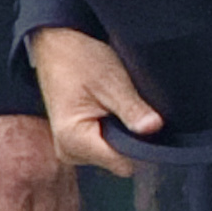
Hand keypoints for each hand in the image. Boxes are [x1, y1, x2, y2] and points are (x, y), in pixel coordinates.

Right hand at [31, 27, 163, 178]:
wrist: (58, 47)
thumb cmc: (79, 60)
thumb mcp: (111, 82)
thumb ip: (132, 109)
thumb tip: (154, 128)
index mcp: (73, 139)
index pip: (122, 163)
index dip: (142, 148)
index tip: (148, 126)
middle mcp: (69, 151)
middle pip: (120, 161)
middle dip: (131, 139)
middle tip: (128, 108)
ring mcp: (71, 149)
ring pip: (114, 156)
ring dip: (122, 135)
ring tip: (115, 106)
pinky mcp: (76, 144)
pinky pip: (106, 148)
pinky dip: (114, 133)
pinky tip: (110, 113)